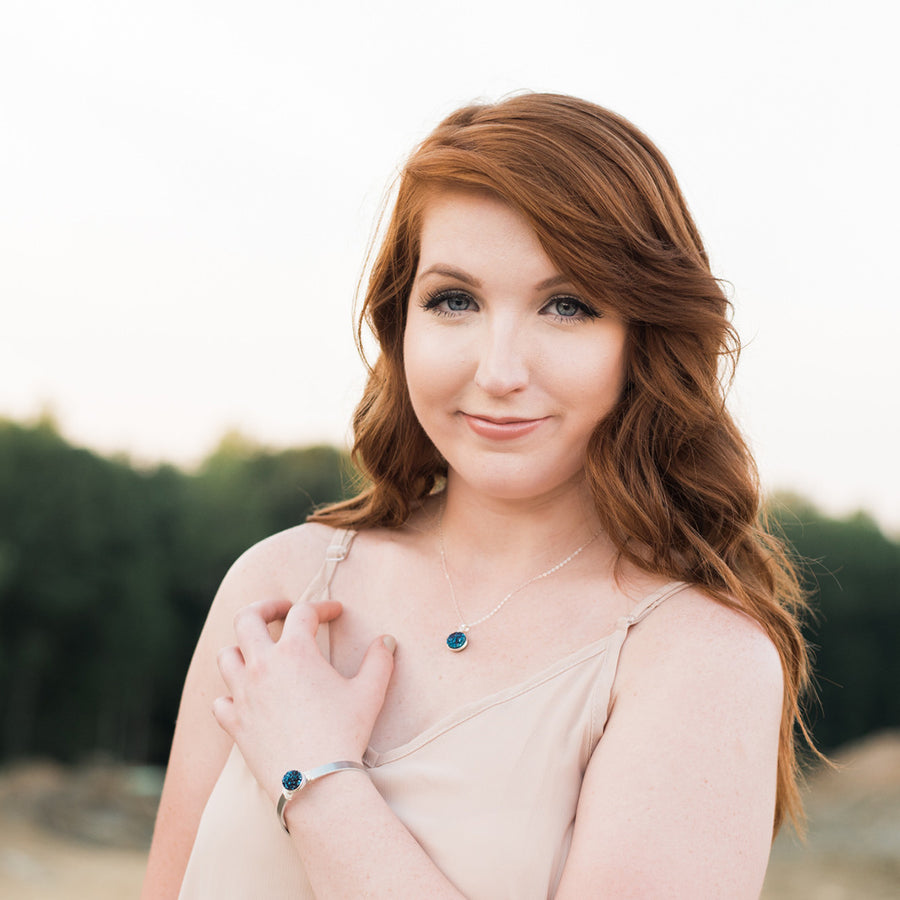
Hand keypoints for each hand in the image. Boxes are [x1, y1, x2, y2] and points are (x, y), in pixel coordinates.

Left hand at [212, 598, 395, 802]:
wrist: (316, 782)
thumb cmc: (345, 733)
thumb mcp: (370, 692)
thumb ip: (380, 660)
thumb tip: (387, 640)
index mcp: (295, 651)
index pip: (303, 612)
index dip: (322, 607)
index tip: (334, 612)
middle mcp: (262, 666)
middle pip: (248, 618)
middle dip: (265, 608)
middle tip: (281, 610)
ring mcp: (243, 694)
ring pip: (226, 656)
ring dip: (241, 648)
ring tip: (258, 651)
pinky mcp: (234, 723)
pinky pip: (220, 701)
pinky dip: (229, 695)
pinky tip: (243, 698)